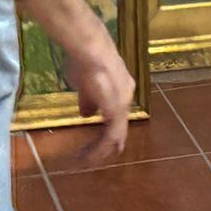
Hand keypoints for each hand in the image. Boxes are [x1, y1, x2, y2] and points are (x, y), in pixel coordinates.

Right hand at [62, 40, 136, 164]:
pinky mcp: (116, 111)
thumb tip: (86, 115)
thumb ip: (88, 100)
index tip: (101, 141)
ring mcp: (122, 104)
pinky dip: (100, 148)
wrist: (91, 50)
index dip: (109, 128)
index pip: (116, 113)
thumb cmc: (85, 60)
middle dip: (108, 142)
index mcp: (121, 88)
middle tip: (96, 156)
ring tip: (89, 159)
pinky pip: (110, 136)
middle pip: (118, 126)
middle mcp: (125, 97)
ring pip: (115, 134)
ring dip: (102, 148)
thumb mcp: (84, 83)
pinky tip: (91, 155)